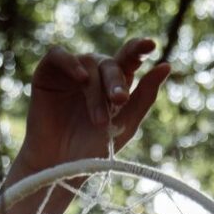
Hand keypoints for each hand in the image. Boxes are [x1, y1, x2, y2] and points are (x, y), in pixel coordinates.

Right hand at [16, 38, 169, 174]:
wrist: (60, 169)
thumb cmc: (93, 151)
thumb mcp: (125, 124)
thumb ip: (145, 96)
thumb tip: (167, 65)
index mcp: (113, 84)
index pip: (128, 59)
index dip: (138, 49)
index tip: (150, 45)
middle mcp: (93, 74)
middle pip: (110, 64)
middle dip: (116, 82)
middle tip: (119, 101)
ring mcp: (70, 72)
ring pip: (88, 64)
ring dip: (95, 92)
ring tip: (99, 121)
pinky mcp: (47, 73)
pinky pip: (58, 55)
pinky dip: (70, 63)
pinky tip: (79, 78)